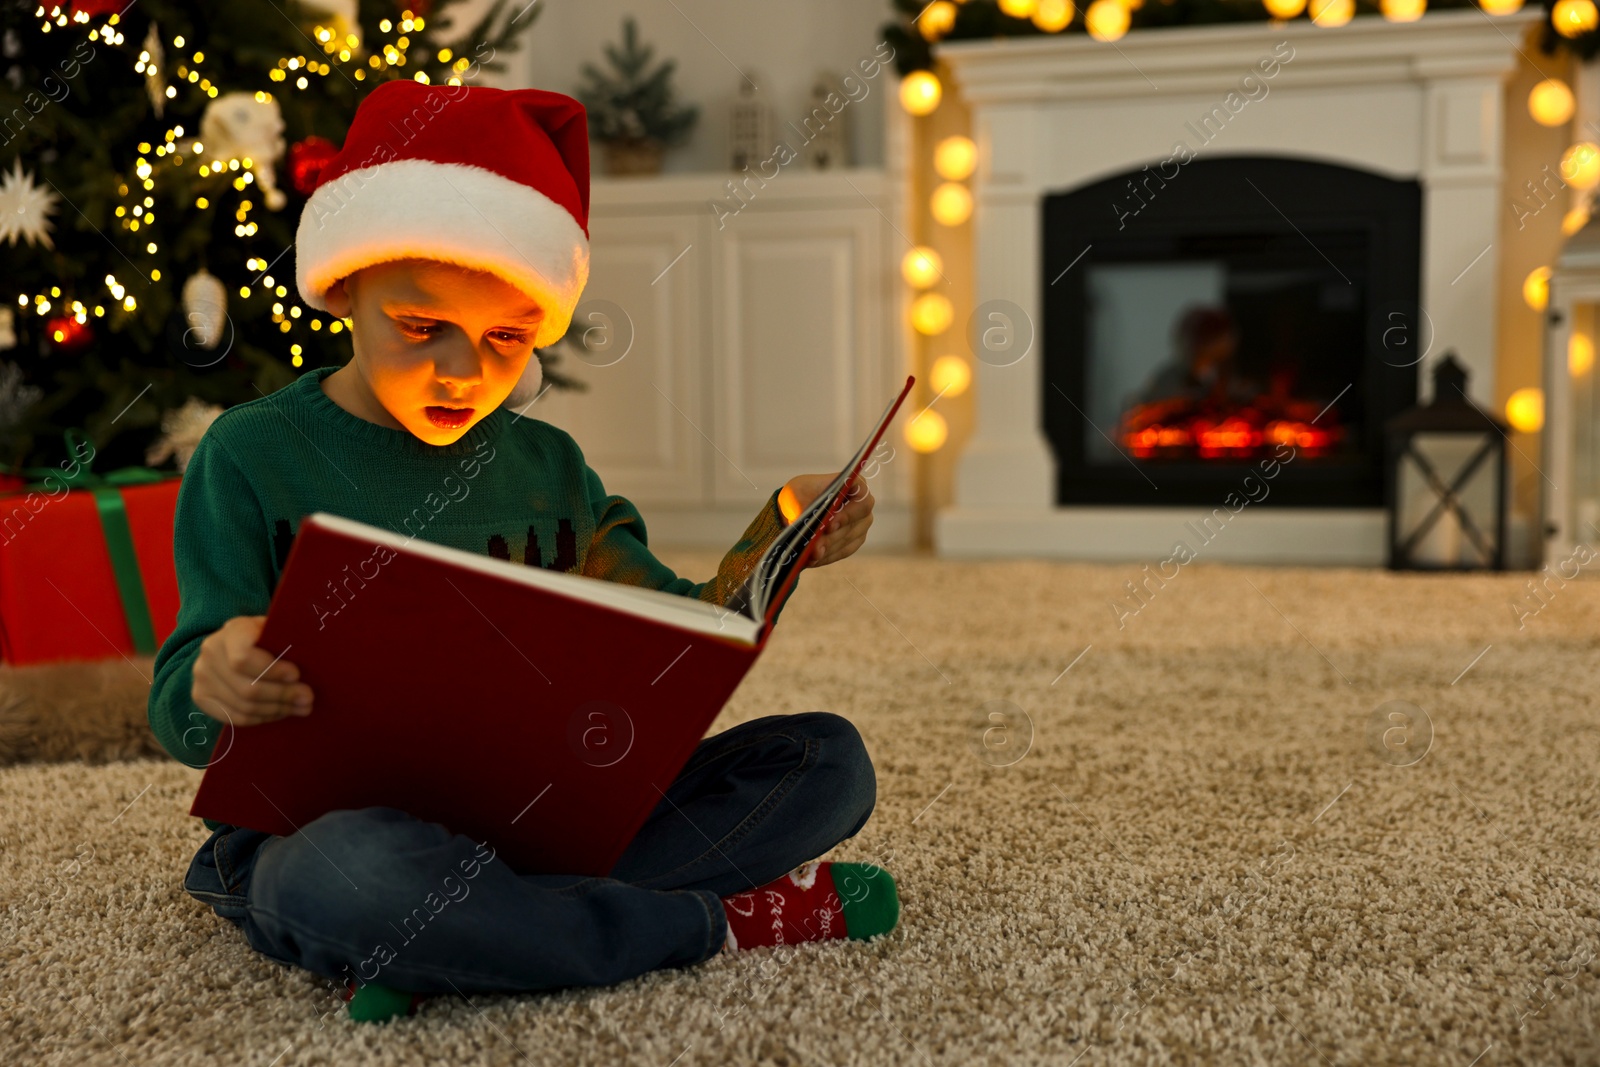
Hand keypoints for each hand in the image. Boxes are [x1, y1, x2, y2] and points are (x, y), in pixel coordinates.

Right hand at [191, 615, 313, 725]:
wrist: (230, 645)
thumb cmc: (264, 636)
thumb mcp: (274, 629)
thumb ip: (286, 641)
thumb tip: (312, 661)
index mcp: (231, 631)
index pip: (244, 658)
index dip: (272, 671)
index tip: (296, 675)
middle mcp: (210, 653)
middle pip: (247, 688)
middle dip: (283, 695)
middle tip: (307, 698)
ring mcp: (202, 677)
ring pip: (243, 706)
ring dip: (277, 710)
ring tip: (300, 707)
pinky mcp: (201, 697)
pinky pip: (235, 717)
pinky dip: (262, 718)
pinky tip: (279, 713)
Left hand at [779, 473, 874, 567]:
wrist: (798, 508)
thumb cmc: (801, 494)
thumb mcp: (797, 495)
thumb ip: (805, 509)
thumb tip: (812, 530)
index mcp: (855, 484)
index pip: (861, 498)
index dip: (848, 513)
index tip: (829, 524)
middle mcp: (863, 505)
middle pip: (853, 523)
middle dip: (832, 537)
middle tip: (815, 547)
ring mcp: (861, 524)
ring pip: (847, 539)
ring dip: (827, 549)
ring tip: (810, 556)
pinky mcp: (854, 541)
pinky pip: (843, 551)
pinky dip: (827, 556)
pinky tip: (813, 559)